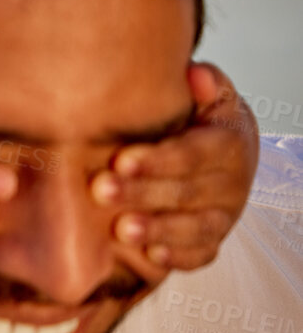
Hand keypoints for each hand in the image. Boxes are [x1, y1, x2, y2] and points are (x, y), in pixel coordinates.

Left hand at [90, 61, 257, 270]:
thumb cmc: (200, 118)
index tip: (120, 160)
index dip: (158, 160)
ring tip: (120, 229)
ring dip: (157, 230)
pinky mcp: (212, 240)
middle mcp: (231, 184)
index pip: (192, 154)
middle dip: (143, 193)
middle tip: (101, 191)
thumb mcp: (209, 94)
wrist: (225, 150)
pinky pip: (200, 254)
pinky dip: (177, 257)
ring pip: (194, 228)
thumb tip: (196, 75)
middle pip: (186, 193)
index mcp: (227, 144)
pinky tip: (150, 255)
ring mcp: (223, 215)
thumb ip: (205, 83)